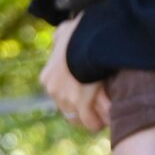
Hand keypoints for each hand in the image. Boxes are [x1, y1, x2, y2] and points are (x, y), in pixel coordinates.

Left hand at [41, 15, 110, 132]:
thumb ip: (60, 37)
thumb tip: (60, 36)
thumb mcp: (64, 31)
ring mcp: (66, 97)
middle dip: (81, 113)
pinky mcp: (82, 101)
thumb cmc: (80, 31)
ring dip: (90, 119)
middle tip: (94, 113)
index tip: (83, 100)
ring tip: (102, 120)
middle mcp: (54, 90)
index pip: (58, 95)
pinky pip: (91, 120)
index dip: (72, 98)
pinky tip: (106, 123)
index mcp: (48, 77)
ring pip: (78, 117)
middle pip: (67, 110)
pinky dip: (98, 122)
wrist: (87, 36)